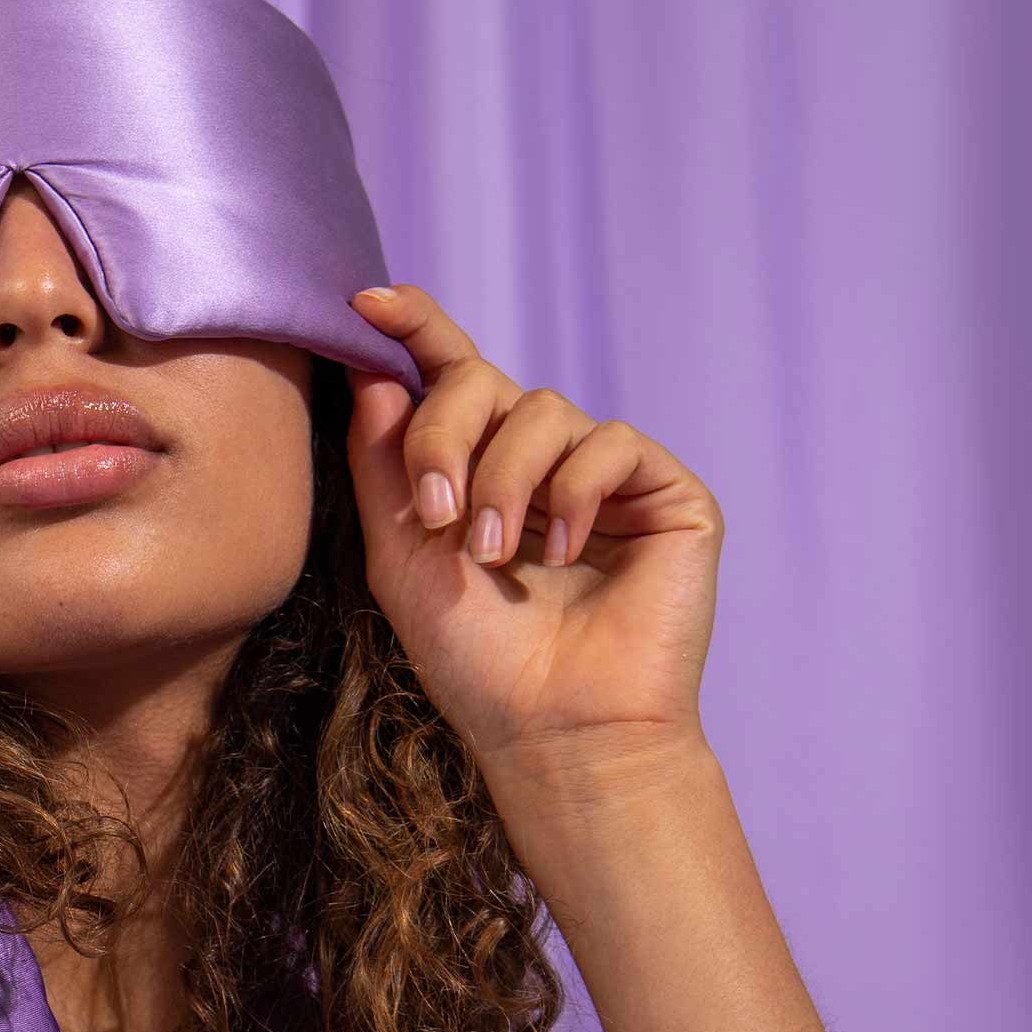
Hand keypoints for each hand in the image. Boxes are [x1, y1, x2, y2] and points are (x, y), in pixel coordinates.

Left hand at [342, 283, 722, 792]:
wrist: (554, 730)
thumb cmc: (475, 660)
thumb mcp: (401, 555)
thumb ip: (384, 463)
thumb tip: (376, 370)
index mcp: (476, 469)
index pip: (449, 374)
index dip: (416, 327)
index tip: (366, 301)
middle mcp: (539, 461)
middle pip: (482, 381)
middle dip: (443, 435)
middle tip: (435, 514)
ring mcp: (604, 474)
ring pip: (542, 409)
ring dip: (503, 481)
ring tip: (494, 555)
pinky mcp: (664, 494)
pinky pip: (608, 442)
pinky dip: (574, 493)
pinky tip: (563, 554)